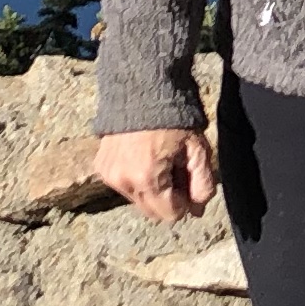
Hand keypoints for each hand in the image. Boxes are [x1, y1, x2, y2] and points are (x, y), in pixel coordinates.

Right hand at [95, 127, 216, 220]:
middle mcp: (123, 181)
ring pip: (138, 200)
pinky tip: (144, 157)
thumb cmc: (175, 119)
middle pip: (153, 212)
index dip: (186, 203)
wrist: (142, 90)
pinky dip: (136, 179)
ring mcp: (109, 175)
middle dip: (169, 198)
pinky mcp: (101, 167)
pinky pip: (124, 186)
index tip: (189, 180)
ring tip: (161, 161)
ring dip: (152, 190)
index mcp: (147, 179)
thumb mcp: (198, 150)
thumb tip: (197, 211)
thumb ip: (203, 184)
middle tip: (177, 170)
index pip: (171, 215)